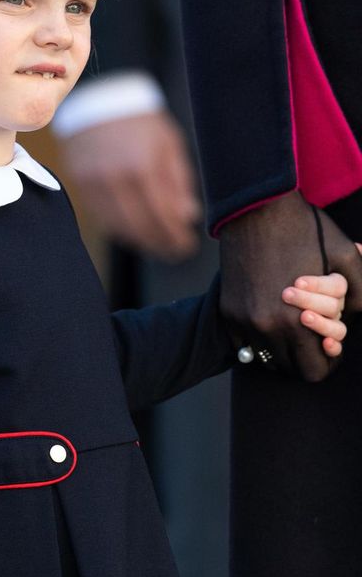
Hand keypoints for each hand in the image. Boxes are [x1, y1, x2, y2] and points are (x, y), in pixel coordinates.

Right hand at [56, 111, 201, 260]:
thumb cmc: (139, 120)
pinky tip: (134, 232)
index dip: (176, 237)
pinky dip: (120, 230)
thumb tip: (187, 215)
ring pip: (120, 227)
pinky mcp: (80, 184)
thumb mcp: (168, 143)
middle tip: (174, 252)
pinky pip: (102, 218)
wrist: (98, 99)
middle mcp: (117, 177)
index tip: (186, 247)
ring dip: (141, 241)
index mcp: (144, 165)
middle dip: (161, 244)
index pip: (163, 215)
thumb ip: (179, 180)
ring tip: (157, 245)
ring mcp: (95, 183)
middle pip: (142, 227)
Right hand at [220, 189, 361, 381]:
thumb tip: (354, 317)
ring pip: (264, 357)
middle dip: (304, 356)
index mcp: (298, 321)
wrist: (257, 206)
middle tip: (311, 338)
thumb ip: (359, 293)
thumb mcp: (344, 257)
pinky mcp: (228, 310)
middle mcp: (266, 327)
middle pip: (288, 369)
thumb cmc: (306, 229)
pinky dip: (257, 337)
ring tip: (291, 327)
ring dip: (280, 348)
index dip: (326, 362)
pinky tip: (269, 317)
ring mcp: (243, 320)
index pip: (314, 370)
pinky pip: (244, 342)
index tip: (328, 348)